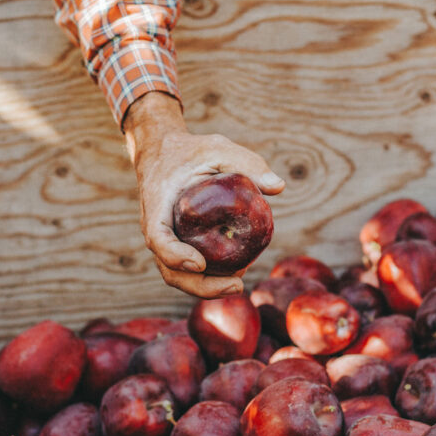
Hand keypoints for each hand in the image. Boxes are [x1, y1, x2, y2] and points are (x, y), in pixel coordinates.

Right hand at [123, 92, 284, 298]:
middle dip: (201, 286)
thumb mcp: (218, 148)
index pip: (159, 239)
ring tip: (238, 284)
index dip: (176, 256)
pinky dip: (207, 278)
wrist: (162, 152)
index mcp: (158, 204)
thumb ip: (247, 163)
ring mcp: (164, 240)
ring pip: (176, 275)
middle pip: (169, 269)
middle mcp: (156, 228)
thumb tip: (278, 187)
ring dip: (206, 287)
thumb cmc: (190, 150)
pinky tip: (235, 273)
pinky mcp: (175, 244)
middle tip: (238, 285)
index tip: (201, 263)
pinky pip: (185, 269)